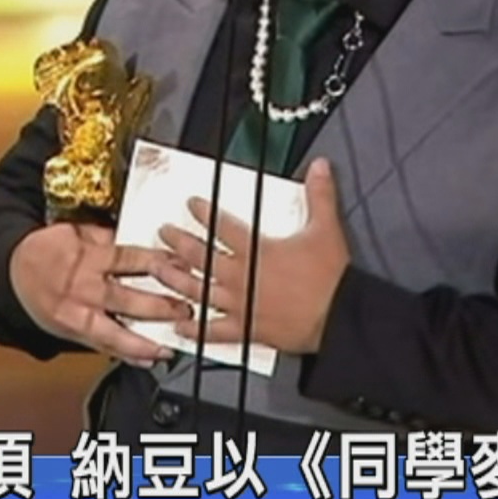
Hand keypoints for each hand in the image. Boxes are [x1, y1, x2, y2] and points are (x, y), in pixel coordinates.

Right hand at [8, 222, 188, 366]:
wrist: (14, 274)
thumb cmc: (49, 251)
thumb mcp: (75, 232)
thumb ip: (107, 238)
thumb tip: (144, 238)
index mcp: (86, 258)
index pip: (127, 259)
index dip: (156, 263)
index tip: (180, 266)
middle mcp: (82, 288)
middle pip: (125, 298)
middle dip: (157, 306)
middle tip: (185, 310)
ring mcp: (77, 314)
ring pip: (114, 331)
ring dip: (144, 340)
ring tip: (168, 346)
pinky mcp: (74, 332)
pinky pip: (102, 346)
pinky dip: (126, 355)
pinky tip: (147, 359)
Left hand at [153, 157, 350, 355]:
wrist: (338, 316)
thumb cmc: (330, 278)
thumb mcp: (325, 229)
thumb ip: (319, 195)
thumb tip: (319, 168)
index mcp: (257, 250)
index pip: (222, 225)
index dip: (203, 212)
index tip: (191, 205)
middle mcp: (241, 276)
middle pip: (200, 256)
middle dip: (178, 242)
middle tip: (164, 234)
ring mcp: (240, 304)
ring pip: (197, 290)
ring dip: (175, 279)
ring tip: (159, 271)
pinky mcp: (245, 329)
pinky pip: (213, 331)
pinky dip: (195, 330)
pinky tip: (180, 327)